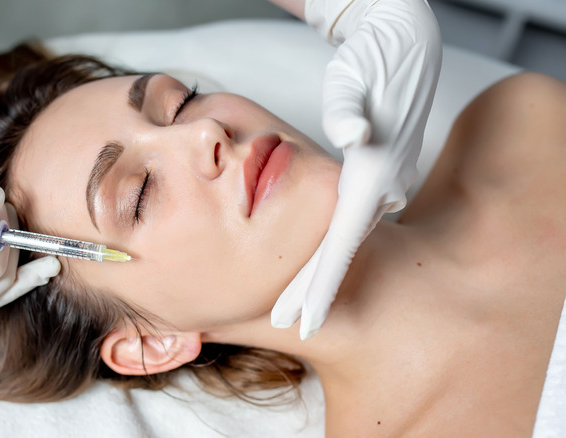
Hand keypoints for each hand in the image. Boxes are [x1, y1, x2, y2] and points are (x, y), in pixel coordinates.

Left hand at [271, 0, 441, 338]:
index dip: (319, 286)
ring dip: (318, 263)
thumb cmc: (373, 60)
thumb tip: (352, 136)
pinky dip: (330, 236)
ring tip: (292, 296)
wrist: (406, 40)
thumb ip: (346, 113)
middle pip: (340, 249)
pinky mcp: (384, 171)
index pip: (340, 244)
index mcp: (371, 173)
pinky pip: (354, 215)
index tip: (302, 321)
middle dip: (312, 288)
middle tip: (286, 325)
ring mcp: (388, 181)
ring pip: (347, 234)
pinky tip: (312, 247)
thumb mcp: (352, 83)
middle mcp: (383, 185)